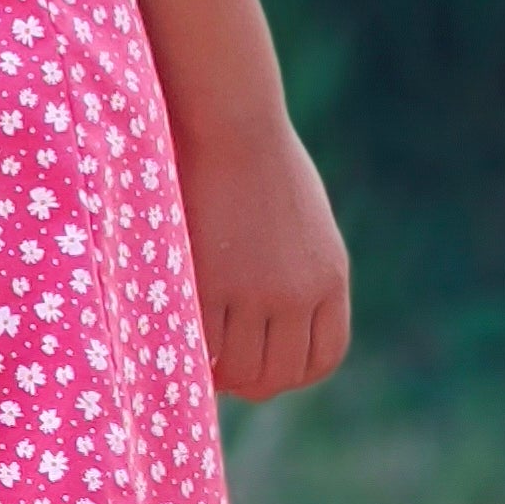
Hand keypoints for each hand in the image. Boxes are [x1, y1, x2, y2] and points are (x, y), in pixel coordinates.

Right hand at [177, 117, 350, 401]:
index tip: (263, 367)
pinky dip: (188, 352)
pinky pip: (202, 345)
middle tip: (218, 370)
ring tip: (194, 354)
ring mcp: (256, 293)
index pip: (321, 358)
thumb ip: (300, 272)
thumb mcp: (305, 222)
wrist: (231, 122)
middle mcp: (300, 293)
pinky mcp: (212, 284)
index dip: (290, 374)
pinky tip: (175, 336)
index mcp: (329, 277)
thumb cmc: (259, 160)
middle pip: (278, 374)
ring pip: (239, 369)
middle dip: (249, 381)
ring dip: (215, 373)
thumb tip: (277, 320)